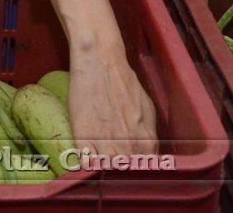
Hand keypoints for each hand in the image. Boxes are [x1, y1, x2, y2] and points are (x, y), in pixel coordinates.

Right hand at [67, 43, 157, 158]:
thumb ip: (148, 133)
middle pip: (126, 171)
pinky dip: (86, 162)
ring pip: (107, 169)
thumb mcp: (147, 108)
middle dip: (121, 168)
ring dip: (103, 165)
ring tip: (100, 156)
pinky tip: (86, 154)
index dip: (137, 167)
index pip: (146, 167)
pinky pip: (86, 162)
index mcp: (146, 138)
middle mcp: (128, 144)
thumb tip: (147, 151)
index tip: (130, 163)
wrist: (100, 62)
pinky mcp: (83, 136)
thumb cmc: (124, 82)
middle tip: (114, 159)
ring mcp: (105, 141)